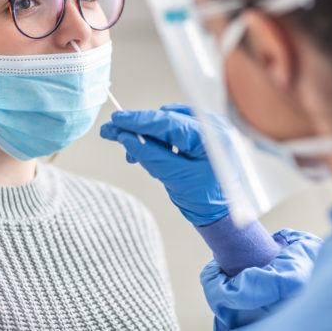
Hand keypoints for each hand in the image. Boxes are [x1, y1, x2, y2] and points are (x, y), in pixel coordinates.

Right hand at [100, 103, 228, 225]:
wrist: (221, 213)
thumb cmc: (204, 199)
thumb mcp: (175, 178)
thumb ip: (150, 156)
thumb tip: (125, 137)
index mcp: (211, 136)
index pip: (168, 122)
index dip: (139, 120)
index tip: (116, 119)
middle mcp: (212, 126)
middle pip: (166, 119)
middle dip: (138, 128)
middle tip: (110, 132)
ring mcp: (208, 128)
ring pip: (167, 124)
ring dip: (147, 136)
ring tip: (131, 155)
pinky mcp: (202, 134)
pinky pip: (174, 130)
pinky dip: (158, 140)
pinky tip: (147, 153)